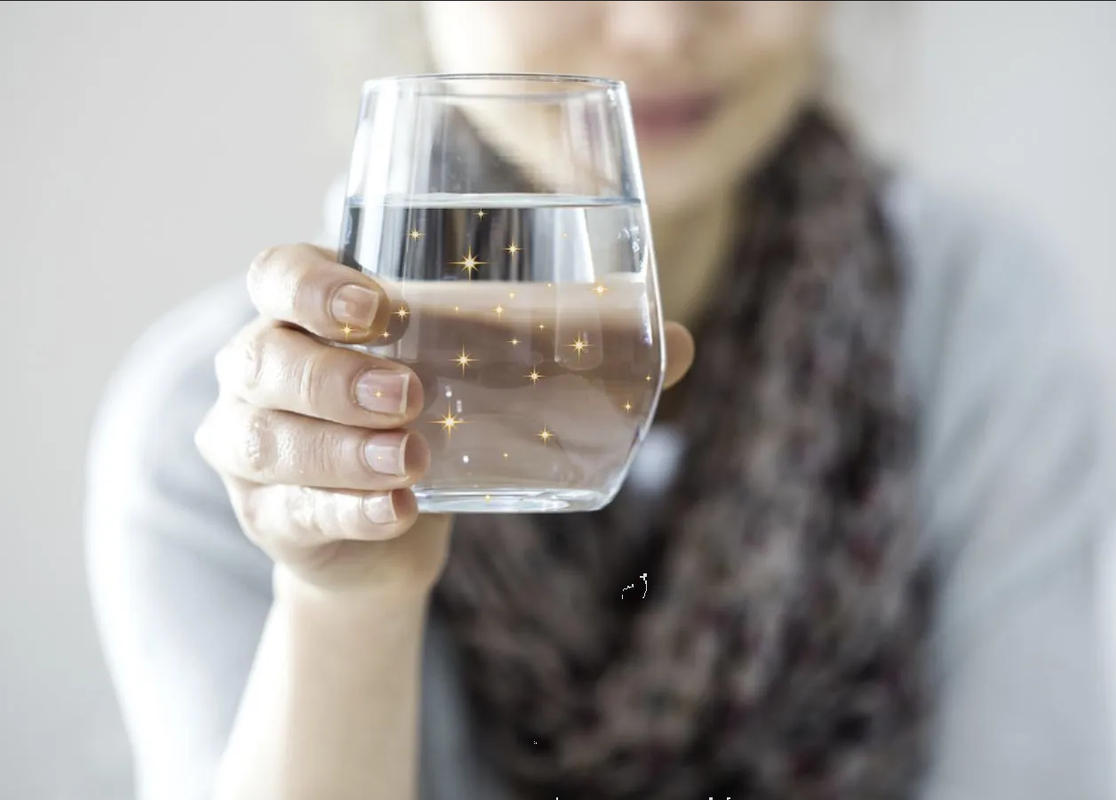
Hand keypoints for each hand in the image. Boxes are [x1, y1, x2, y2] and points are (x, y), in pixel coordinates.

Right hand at [196, 244, 696, 595]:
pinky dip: (347, 511)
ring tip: (413, 457)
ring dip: (341, 449)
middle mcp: (261, 371)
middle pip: (264, 356)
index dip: (313, 285)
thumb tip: (680, 343)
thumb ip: (566, 354)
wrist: (385, 529)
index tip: (381, 307)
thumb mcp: (482, 380)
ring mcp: (251, 446)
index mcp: (308, 314)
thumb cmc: (433, 423)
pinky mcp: (270, 515)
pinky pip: (293, 511)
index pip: (277, 274)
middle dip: (334, 374)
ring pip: (267, 438)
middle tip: (411, 392)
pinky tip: (398, 511)